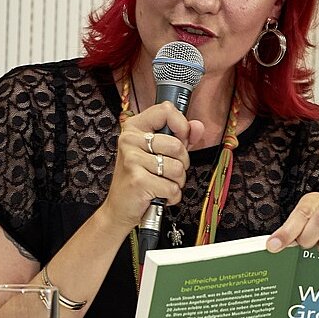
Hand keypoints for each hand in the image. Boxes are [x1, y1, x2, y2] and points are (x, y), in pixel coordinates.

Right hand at [98, 102, 204, 229]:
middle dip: (182, 162)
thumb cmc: (142, 177)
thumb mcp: (161, 152)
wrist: (120, 208)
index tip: (181, 138)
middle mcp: (130, 140)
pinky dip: (172, 196)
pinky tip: (159, 194)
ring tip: (162, 182)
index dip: (181, 125)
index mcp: (135, 127)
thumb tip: (198, 126)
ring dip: (177, 181)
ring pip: (178, 168)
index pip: (166, 110)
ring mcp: (132, 159)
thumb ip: (182, 137)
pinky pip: (172, 187)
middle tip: (168, 170)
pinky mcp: (138, 179)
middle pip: (177, 145)